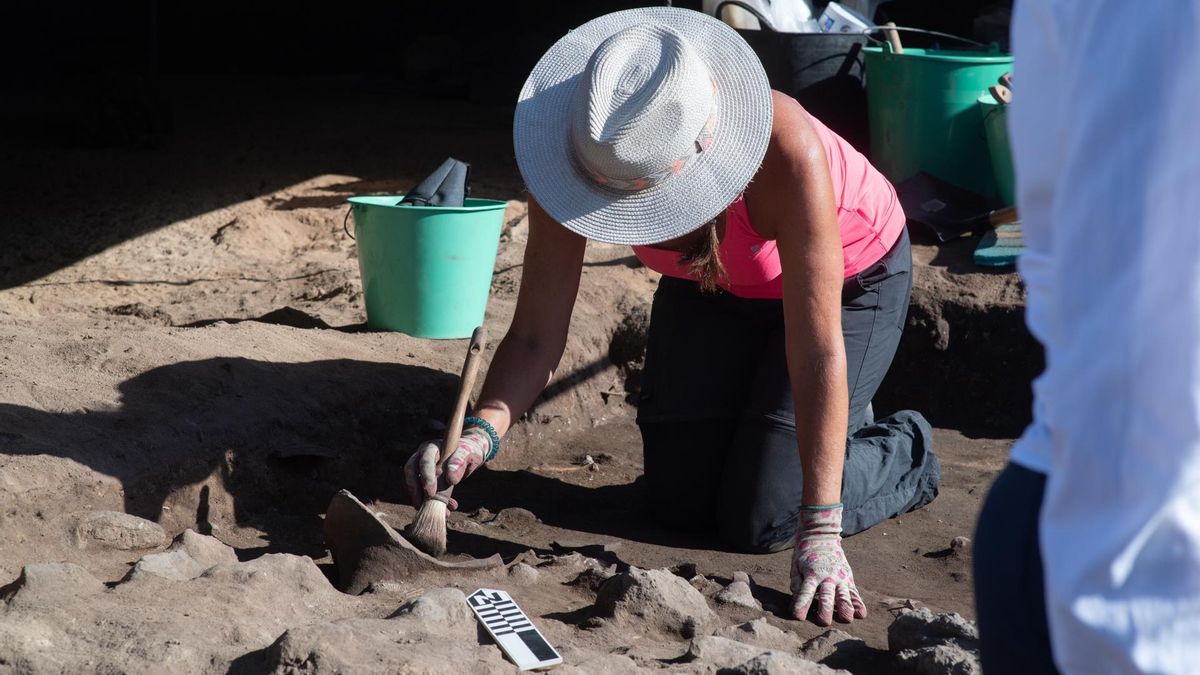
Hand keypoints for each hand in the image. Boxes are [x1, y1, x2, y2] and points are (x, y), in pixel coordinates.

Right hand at [403, 428, 490, 508]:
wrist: (469, 455)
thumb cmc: (469, 451)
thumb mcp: (469, 453)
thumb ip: (460, 462)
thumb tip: (450, 479)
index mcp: (432, 447)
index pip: (424, 460)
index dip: (426, 476)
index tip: (431, 493)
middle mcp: (422, 456)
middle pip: (411, 471)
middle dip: (416, 489)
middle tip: (424, 504)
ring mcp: (421, 468)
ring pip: (413, 484)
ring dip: (422, 500)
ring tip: (443, 512)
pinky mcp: (424, 480)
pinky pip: (422, 492)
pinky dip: (432, 503)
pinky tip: (448, 510)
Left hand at [790, 504, 867, 625]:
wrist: (821, 536)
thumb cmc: (805, 555)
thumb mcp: (796, 566)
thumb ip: (797, 583)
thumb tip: (795, 601)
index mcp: (811, 574)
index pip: (805, 591)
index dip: (801, 604)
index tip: (797, 617)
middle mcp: (827, 576)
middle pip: (826, 596)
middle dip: (825, 610)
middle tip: (823, 622)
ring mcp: (840, 578)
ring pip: (844, 595)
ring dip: (845, 607)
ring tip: (846, 619)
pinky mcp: (848, 579)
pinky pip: (854, 593)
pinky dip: (858, 604)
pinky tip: (861, 614)